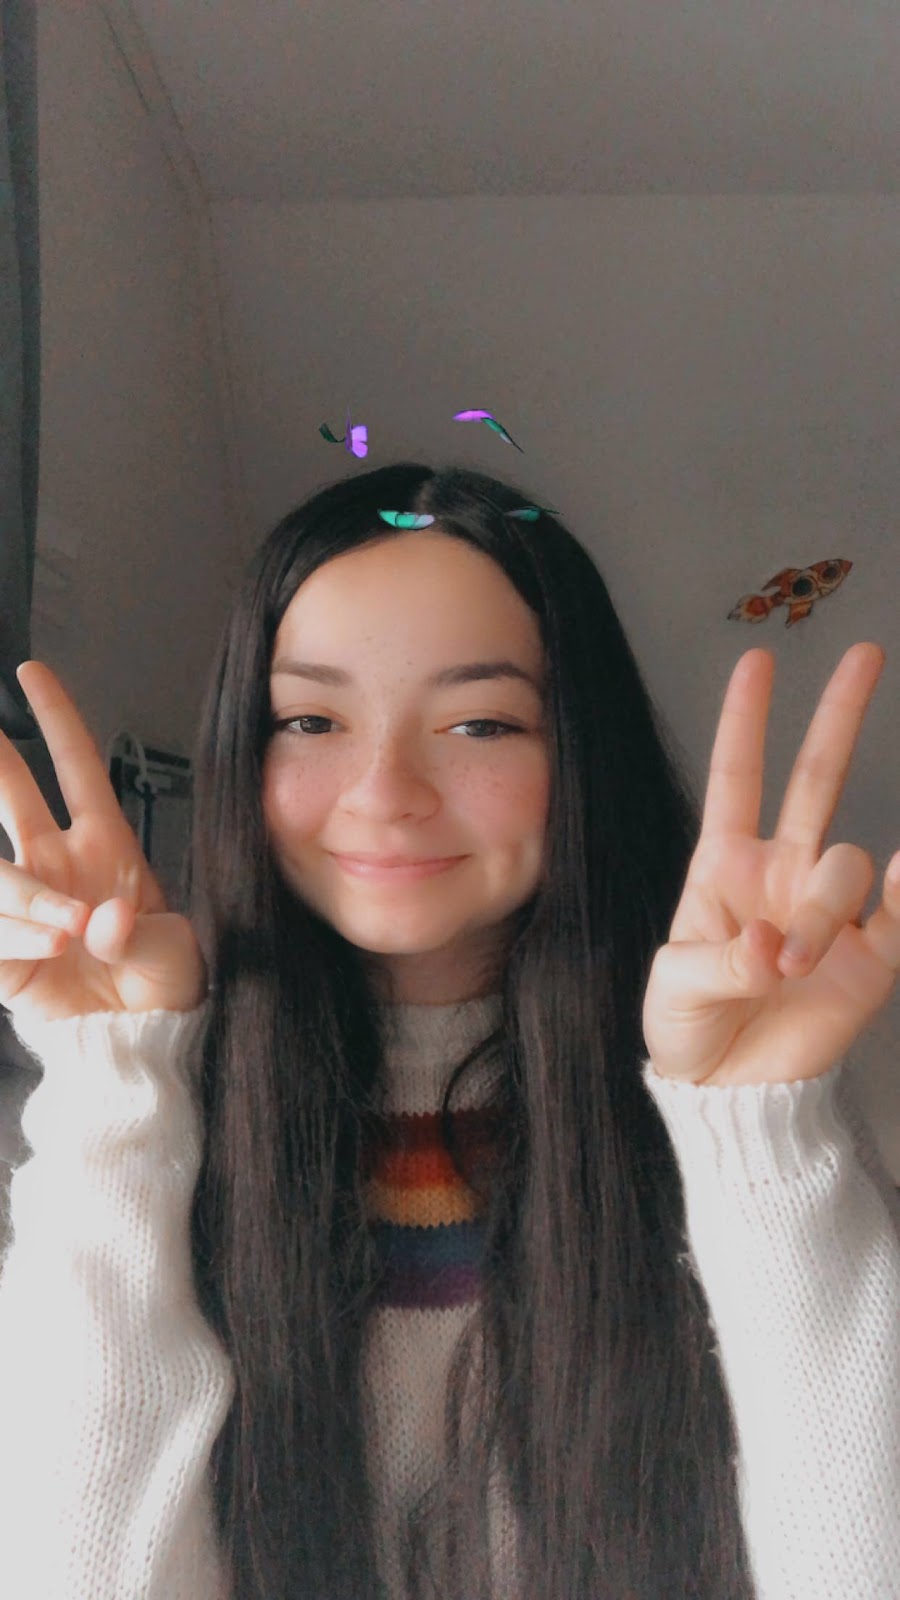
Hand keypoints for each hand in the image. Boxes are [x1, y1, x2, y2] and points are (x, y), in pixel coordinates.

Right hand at [0, 661, 207, 1025]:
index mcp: (106, 843)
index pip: (76, 767)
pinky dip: (19, 937)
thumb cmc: (168, 980)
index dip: (58, 719)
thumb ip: (136, 933)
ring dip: (27, 896)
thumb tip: (100, 920)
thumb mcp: (173, 949)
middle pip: (11, 795)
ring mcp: (29, 902)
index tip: (32, 673)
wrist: (147, 1037)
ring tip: (67, 929)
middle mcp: (58, 862)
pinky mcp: (4, 951)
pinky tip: (52, 949)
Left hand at [641, 642, 899, 1086]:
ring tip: (788, 966)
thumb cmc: (685, 1027)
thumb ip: (719, 961)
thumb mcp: (675, 986)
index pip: (738, 778)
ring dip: (819, 911)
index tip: (757, 660)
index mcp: (725, 866)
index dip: (745, 721)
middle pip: (817, 780)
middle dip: (838, 717)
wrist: (727, 1092)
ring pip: (847, 867)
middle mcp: (783, 874)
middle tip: (863, 654)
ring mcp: (830, 912)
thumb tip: (773, 950)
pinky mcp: (871, 959)